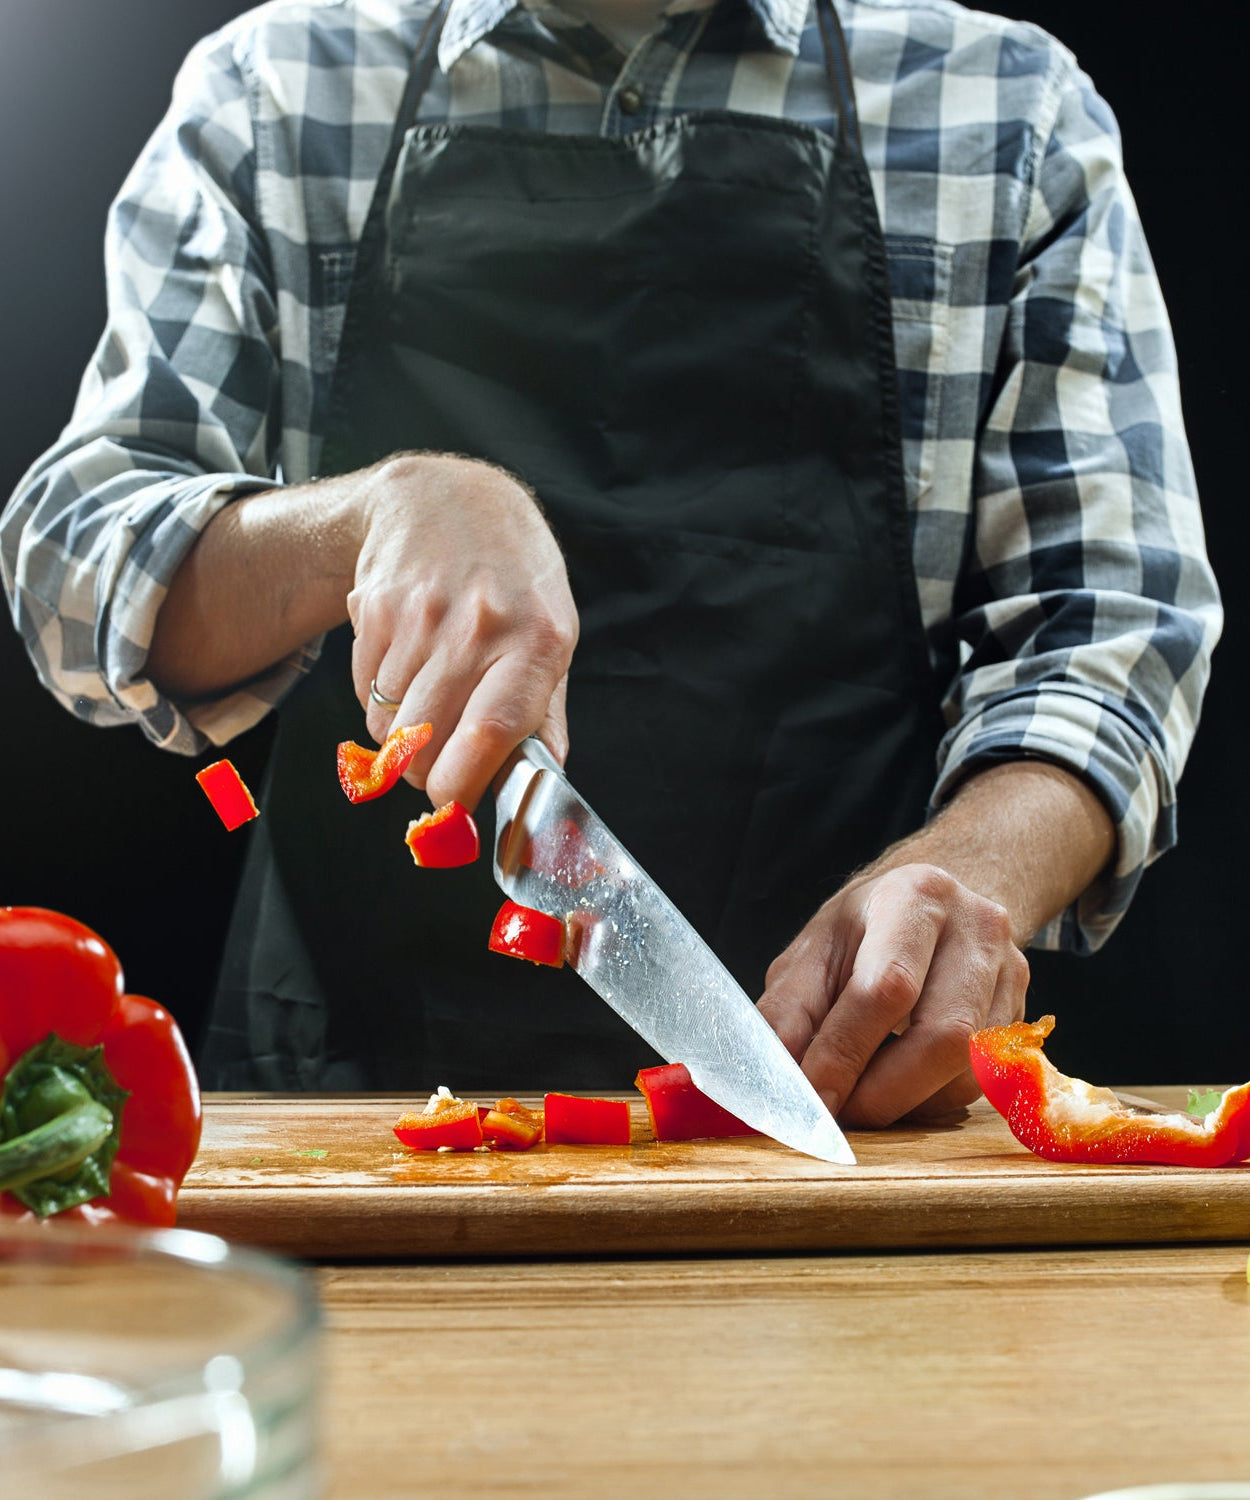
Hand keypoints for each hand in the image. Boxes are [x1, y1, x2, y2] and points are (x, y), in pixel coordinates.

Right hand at [347, 453, 578, 809]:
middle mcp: (477, 626)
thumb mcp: (552, 636)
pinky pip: (365, 694)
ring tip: (426, 709)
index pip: (491, 731)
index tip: (455, 807)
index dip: (463, 784)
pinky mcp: (374, 607)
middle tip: (439, 767)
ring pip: (388, 726)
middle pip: (426, 741)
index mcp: (535, 642)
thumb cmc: (513, 578)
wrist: (447, 498)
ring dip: (401, 741)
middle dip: (426, 774)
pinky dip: (379, 705)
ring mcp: (421, 615)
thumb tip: (542, 780)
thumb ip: (544, 714)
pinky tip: (405, 673)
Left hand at [757, 863, 1028, 1127]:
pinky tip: (898, 1086)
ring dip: (906, 1103)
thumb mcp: (814, 950)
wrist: (935, 907)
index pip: (886, 987)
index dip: (845, 1053)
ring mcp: (1011, 971)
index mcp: (915, 895)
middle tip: (837, 1115)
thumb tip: (773, 1077)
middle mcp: (977, 928)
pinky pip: (981, 1083)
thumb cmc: (864, 930)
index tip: (812, 1101)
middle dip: (881, 1092)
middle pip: (943, 1035)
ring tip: (861, 1097)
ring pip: (968, 1069)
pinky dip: (931, 1100)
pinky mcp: (1024, 1014)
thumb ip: (789, 1011)